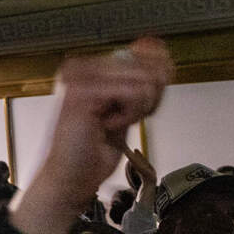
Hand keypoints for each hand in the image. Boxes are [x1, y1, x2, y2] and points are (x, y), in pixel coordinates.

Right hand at [10, 40, 172, 233]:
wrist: (71, 178)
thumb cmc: (93, 151)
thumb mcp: (127, 111)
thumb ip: (143, 84)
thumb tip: (162, 58)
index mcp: (90, 67)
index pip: (145, 54)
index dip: (159, 79)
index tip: (142, 105)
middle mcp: (82, 65)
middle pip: (148, 68)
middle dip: (147, 100)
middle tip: (121, 119)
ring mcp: (80, 76)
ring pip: (143, 81)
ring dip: (135, 110)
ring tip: (109, 124)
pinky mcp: (83, 91)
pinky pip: (132, 93)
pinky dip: (128, 115)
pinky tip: (106, 125)